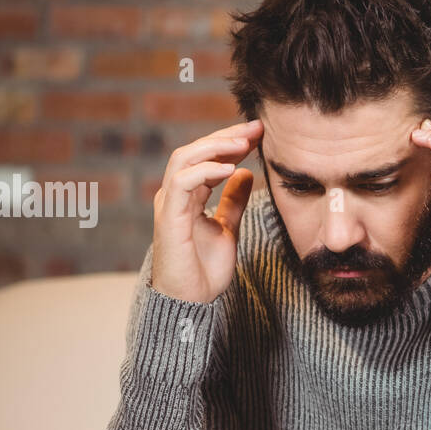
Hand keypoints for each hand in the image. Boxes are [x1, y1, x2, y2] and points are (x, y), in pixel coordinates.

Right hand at [151, 119, 262, 304]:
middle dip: (226, 135)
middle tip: (256, 128)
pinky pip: (182, 182)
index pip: (208, 157)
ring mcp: (170, 204)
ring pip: (184, 158)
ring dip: (215, 147)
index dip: (232, 141)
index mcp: (187, 195)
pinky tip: (230, 168)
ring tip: (244, 143)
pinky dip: (206, 171)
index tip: (260, 133)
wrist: (191, 302)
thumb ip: (232, 202)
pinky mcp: (169, 217)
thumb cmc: (204, 270)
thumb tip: (245, 175)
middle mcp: (175, 194)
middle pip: (196, 150)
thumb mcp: (227, 228)